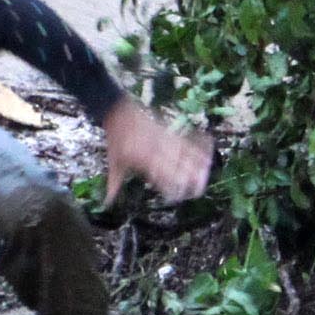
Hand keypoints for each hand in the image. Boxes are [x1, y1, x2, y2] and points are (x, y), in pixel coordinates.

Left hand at [99, 102, 213, 207]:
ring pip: (185, 152)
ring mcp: (164, 139)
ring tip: (208, 172)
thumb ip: (114, 184)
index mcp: (142, 159)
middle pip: (177, 165)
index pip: (160, 176)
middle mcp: (156, 149)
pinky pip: (186, 138)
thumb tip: (106, 204)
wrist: (118, 111)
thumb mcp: (114, 162)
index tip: (177, 197)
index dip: (170, 187)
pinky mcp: (168, 130)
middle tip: (199, 189)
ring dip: (198, 162)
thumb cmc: (116, 139)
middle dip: (190, 178)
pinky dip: (198, 141)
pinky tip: (209, 143)